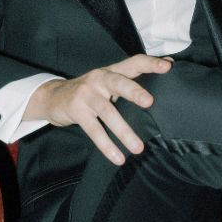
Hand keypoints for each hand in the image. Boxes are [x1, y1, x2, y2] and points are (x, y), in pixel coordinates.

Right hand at [25, 55, 172, 163]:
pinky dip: (107, 145)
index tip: (167, 67)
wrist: (53, 97)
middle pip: (119, 83)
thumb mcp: (110, 79)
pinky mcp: (77, 111)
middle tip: (149, 102)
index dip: (150, 63)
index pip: (133, 62)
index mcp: (112, 71)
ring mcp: (87, 94)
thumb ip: (135, 74)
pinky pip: (94, 130)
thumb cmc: (90, 90)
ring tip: (138, 148)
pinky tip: (118, 158)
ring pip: (108, 112)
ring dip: (124, 131)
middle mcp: (100, 79)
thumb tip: (169, 63)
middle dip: (134, 91)